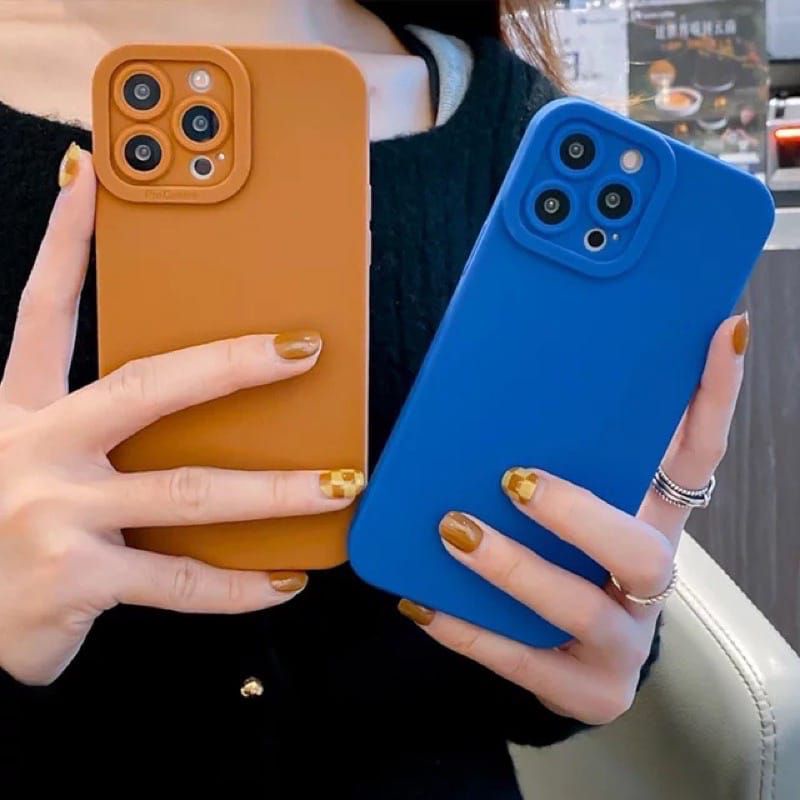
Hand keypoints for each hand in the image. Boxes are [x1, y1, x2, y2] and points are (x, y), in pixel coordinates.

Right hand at [0, 144, 363, 685]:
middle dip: (232, 363)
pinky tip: (286, 580)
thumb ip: (92, 427)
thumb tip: (191, 402)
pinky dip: (238, 586)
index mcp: (22, 412)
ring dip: (275, 489)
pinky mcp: (74, 578)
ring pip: (188, 490)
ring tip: (339, 484)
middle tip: (305, 347)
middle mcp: (35, 450)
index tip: (93, 178)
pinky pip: (178, 580)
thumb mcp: (30, 457)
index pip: (44, 311)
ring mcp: (54, 514)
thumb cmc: (3, 528)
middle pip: (145, 387)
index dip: (65, 243)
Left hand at [399, 313, 747, 723]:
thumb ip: (569, 454)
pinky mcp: (584, 688)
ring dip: (514, 569)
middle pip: (641, 552)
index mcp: (655, 522)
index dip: (716, 398)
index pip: (699, 455)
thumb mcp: (586, 503)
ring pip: (579, 609)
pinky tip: (421, 602)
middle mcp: (652, 582)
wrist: (577, 658)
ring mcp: (623, 643)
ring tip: (454, 531)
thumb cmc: (573, 561)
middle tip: (515, 481)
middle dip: (580, 517)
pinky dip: (469, 630)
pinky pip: (522, 662)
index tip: (722, 332)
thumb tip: (514, 380)